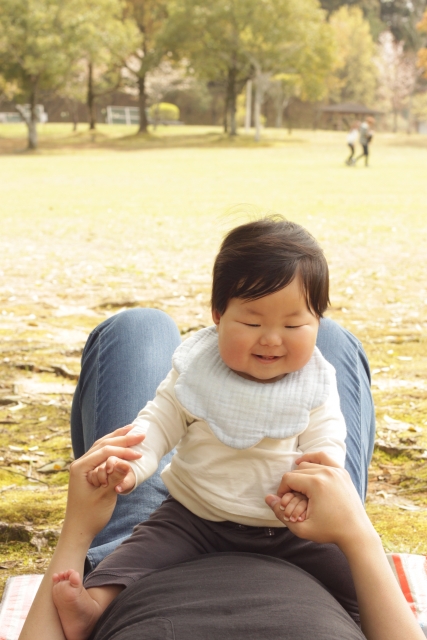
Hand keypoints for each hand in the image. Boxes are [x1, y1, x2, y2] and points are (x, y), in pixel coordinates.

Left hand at [63, 426, 144, 542]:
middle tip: (141, 434)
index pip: (105, 451)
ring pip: (101, 446)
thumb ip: (115, 478)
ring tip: (131, 430)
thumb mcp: (105, 497)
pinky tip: (120, 443)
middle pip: (103, 444)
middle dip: (123, 438)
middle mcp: (79, 463)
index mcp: (80, 467)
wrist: (78, 530)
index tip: (140, 453)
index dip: (124, 450)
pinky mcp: (87, 472)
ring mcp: (82, 467)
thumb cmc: (91, 516)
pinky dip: (113, 446)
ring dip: (117, 438)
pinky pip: (101, 454)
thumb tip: (126, 462)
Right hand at [265, 451, 368, 550]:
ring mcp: (336, 470)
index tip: (284, 503)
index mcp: (316, 484)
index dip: (282, 490)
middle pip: (297, 471)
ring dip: (301, 474)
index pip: (288, 478)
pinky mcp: (342, 472)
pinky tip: (305, 463)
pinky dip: (313, 458)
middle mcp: (326, 472)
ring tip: (299, 489)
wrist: (356, 533)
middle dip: (291, 485)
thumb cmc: (329, 532)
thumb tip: (267, 498)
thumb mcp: (301, 528)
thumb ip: (280, 513)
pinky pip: (323, 457)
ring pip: (308, 464)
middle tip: (292, 499)